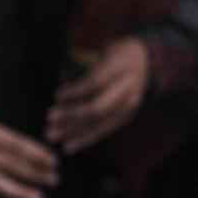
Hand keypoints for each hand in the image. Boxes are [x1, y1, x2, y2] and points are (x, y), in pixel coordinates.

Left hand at [45, 37, 152, 153]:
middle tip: (50, 118)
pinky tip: (69, 145)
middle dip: (72, 115)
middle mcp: (128, 88)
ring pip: (101, 123)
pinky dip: (86, 139)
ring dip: (75, 131)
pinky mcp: (128, 116)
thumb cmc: (117, 54)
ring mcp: (130, 104)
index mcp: (120, 67)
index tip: (56, 95)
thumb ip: (86, 69)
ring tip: (52, 135)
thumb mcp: (104, 51)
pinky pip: (105, 130)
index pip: (95, 83)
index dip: (74, 91)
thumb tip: (61, 95)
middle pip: (98, 108)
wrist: (147, 60)